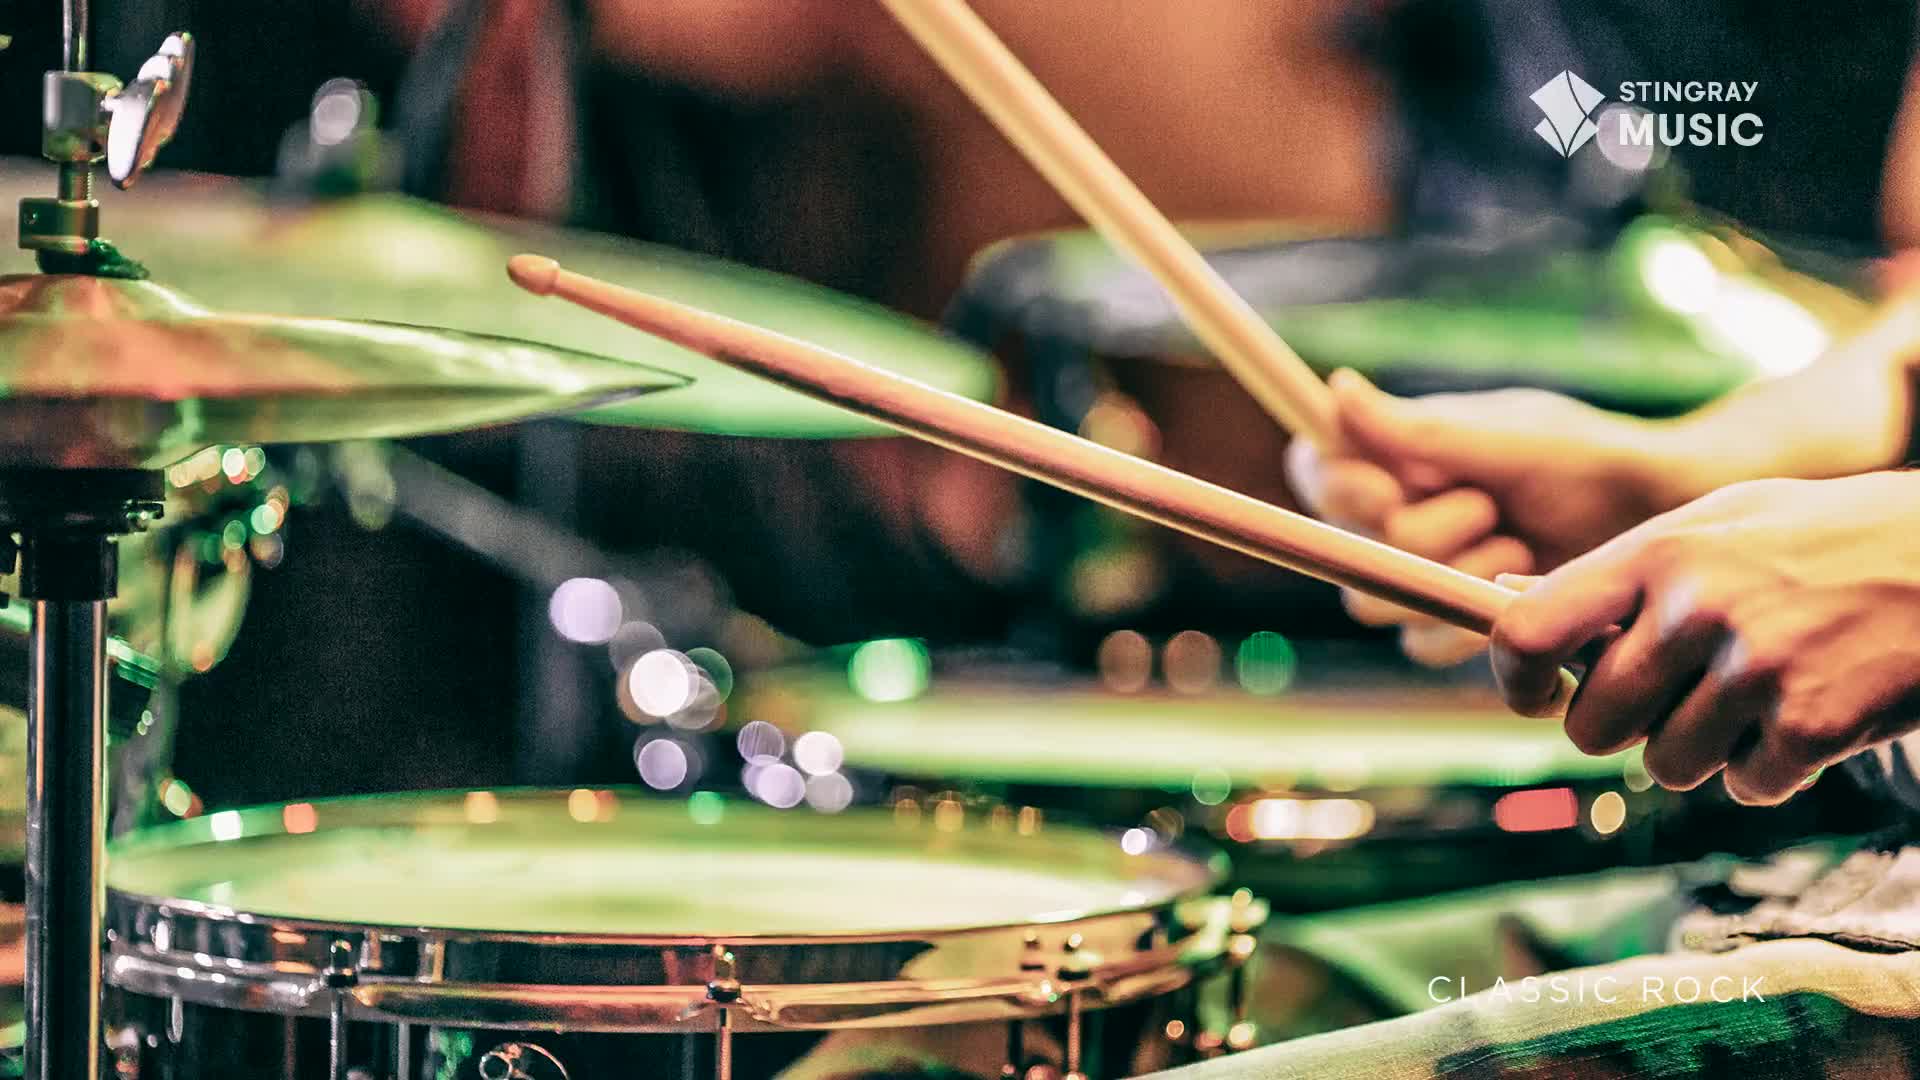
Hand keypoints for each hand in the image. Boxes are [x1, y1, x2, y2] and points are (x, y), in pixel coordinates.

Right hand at [1286, 370, 1682, 664]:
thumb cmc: (1589, 459)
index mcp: (1396, 457)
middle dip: (1419, 533)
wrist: (1660, 519)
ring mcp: (1422, 572)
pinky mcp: (1453, 623)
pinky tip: (1521, 587)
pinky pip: (1421, 645)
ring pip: (1378, 602)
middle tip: (1489, 508)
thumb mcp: (1508, 439)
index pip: (1317, 472)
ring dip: (1451, 572)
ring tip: (1517, 545)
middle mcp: (1398, 513)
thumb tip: (1337, 391)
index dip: (1337, 489)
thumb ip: (1419, 432)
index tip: (1388, 490)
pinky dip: (1470, 620)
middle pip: (1344, 548)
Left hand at [1490, 473, 1919, 804]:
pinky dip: (1772, 768)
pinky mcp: (1811, 724)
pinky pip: (1747, 786)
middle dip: (1624, 729)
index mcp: (1657, 552)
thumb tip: (1508, 592)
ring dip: (1706, 750)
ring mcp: (1754, 669)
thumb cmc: (1822, 540)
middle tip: (1674, 698)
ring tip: (1758, 693)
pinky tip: (1807, 712)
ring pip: (1669, 766)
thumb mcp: (1716, 524)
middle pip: (1593, 728)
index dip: (1518, 678)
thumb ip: (1617, 569)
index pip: (1528, 631)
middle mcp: (1695, 609)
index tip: (1540, 694)